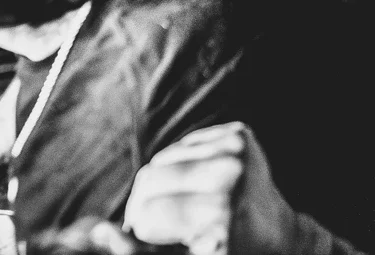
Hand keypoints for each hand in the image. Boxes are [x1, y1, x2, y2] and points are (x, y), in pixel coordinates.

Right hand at [124, 123, 321, 254]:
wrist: (276, 236)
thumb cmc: (227, 253)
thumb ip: (140, 250)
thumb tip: (98, 231)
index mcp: (221, 215)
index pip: (147, 213)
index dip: (145, 233)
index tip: (162, 242)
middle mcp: (232, 175)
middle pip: (150, 177)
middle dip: (146, 204)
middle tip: (166, 225)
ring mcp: (239, 148)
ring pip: (162, 158)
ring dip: (163, 183)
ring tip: (185, 205)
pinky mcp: (240, 132)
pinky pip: (183, 144)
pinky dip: (182, 166)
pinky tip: (200, 185)